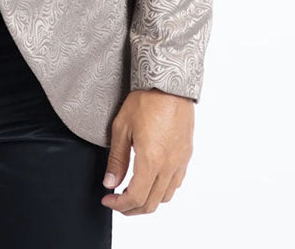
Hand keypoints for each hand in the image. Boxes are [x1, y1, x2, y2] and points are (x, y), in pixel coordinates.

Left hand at [100, 88, 194, 214]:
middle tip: (117, 202)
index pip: (136, 197)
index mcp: (151, 161)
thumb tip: (110, 182)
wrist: (169, 85)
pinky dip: (162, 189)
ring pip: (165, 196)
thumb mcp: (122, 128)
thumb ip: (117, 159)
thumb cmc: (145, 101)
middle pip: (151, 203)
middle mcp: (169, 166)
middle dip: (131, 208)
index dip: (120, 205)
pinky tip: (150, 179)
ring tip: (132, 192)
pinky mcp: (186, 155)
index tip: (108, 199)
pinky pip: (176, 183)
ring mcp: (180, 162)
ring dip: (148, 200)